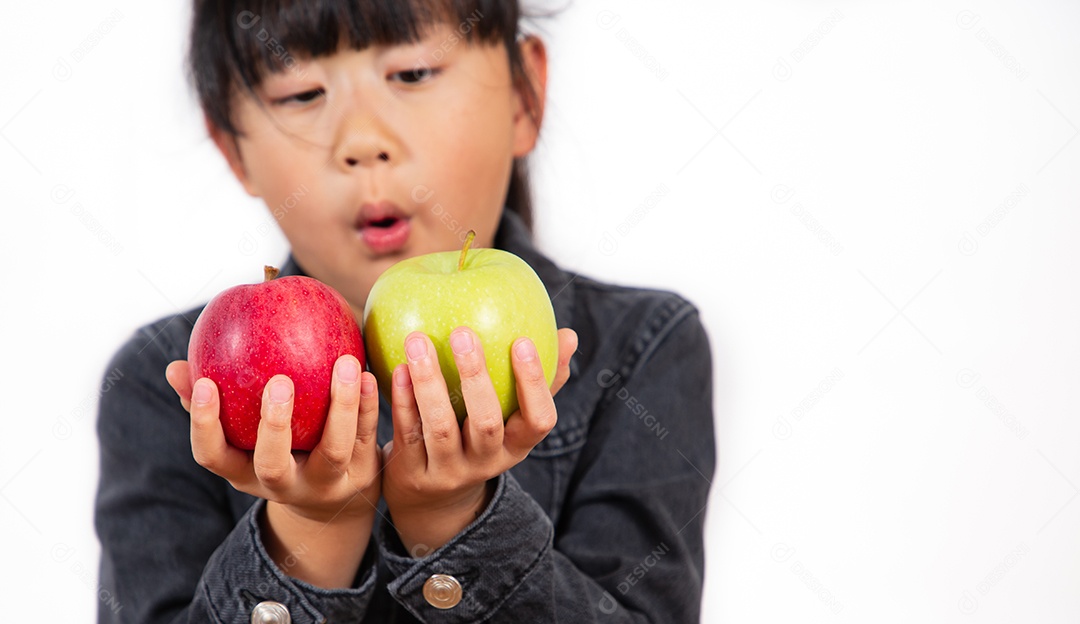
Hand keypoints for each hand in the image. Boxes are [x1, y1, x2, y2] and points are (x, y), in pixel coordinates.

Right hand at [165, 355, 381, 523]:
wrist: (336, 501)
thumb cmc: (278, 452)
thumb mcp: (242, 440)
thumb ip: (212, 404)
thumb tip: (175, 367)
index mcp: (246, 474)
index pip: (214, 457)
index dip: (204, 426)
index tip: (204, 383)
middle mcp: (285, 485)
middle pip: (274, 464)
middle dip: (274, 425)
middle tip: (278, 381)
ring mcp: (326, 483)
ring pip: (334, 450)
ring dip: (341, 406)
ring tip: (345, 363)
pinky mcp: (363, 473)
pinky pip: (367, 436)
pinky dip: (368, 406)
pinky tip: (368, 373)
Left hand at [381, 326, 576, 554]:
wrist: (432, 499)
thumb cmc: (480, 439)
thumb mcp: (513, 419)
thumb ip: (541, 380)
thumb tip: (569, 336)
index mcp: (517, 446)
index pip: (539, 421)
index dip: (534, 383)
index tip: (522, 340)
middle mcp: (486, 463)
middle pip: (487, 423)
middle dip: (476, 376)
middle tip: (463, 333)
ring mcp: (448, 472)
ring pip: (440, 428)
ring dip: (429, 382)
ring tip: (417, 340)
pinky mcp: (413, 474)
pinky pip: (408, 432)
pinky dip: (402, 399)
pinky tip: (397, 366)